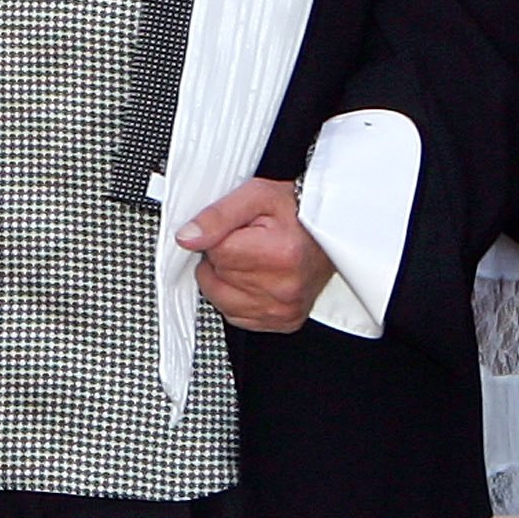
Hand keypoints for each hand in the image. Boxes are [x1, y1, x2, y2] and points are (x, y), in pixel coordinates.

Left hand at [177, 177, 334, 333]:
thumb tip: (186, 238)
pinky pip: (236, 315)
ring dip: (226, 280)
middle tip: (249, 243)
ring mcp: (283, 308)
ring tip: (253, 260)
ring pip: (219, 298)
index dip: (218, 237)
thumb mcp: (255, 196)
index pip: (213, 253)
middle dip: (222, 258)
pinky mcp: (283, 321)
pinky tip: (255, 279)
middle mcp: (282, 288)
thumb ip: (216, 216)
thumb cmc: (295, 211)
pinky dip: (237, 298)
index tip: (240, 230)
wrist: (331, 229)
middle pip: (214, 277)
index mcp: (277, 255)